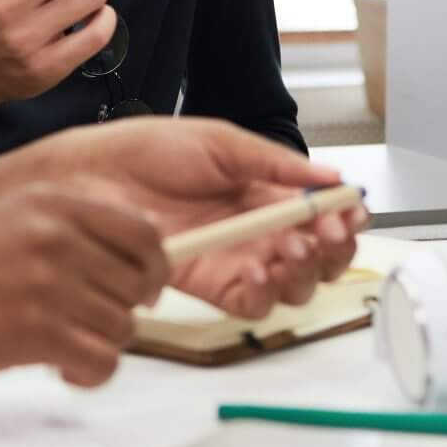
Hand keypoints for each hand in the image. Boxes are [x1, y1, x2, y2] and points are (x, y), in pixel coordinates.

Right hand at [0, 180, 170, 387]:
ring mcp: (50, 283)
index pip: (143, 232)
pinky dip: (87, 374)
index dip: (152, 267)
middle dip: (119, 312)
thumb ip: (64, 234)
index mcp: (51, 203)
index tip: (145, 286)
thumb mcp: (6, 225)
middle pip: (138, 284)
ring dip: (98, 345)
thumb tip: (121, 263)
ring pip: (124, 327)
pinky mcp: (41, 331)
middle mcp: (57, 235)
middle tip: (86, 324)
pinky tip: (58, 368)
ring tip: (58, 347)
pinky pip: (104, 362)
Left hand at [33, 118, 364, 318]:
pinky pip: (252, 304)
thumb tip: (332, 176)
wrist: (97, 176)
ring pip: (293, 286)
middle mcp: (259, 230)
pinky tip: (259, 271)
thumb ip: (276, 162)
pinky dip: (265, 293)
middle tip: (323, 234)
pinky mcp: (211, 285)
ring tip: (291, 248)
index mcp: (267, 192)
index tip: (348, 212)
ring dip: (304, 272)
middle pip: (318, 258)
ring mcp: (237, 260)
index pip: (322, 214)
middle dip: (333, 250)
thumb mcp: (221, 142)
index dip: (344, 218)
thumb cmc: (149, 150)